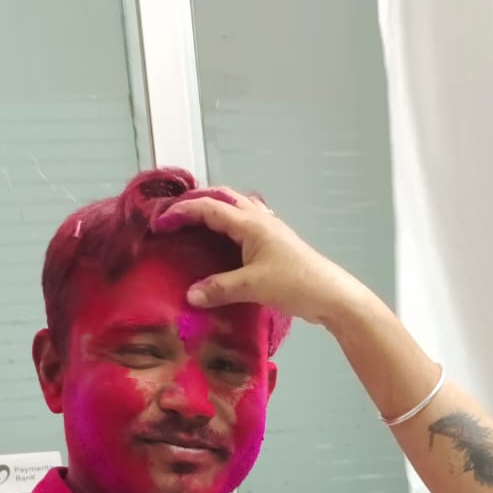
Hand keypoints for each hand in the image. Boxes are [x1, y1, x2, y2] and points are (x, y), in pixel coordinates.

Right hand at [153, 188, 360, 327]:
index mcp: (250, 224)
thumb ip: (220, 289)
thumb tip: (190, 295)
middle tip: (176, 215)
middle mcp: (259, 220)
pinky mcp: (276, 244)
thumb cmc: (295, 284)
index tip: (161, 223)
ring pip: (237, 208)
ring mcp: (270, 230)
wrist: (331, 295)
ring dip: (215, 209)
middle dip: (197, 201)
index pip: (209, 208)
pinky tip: (226, 240)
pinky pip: (247, 224)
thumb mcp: (253, 287)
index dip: (182, 212)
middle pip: (223, 198)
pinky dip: (230, 225)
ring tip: (196, 222)